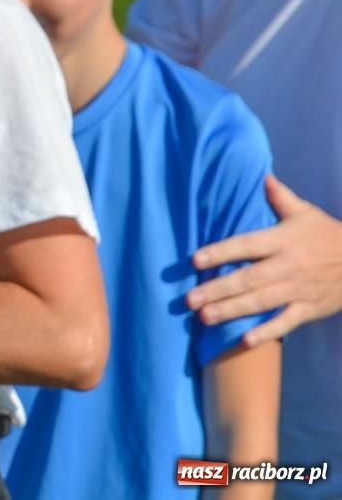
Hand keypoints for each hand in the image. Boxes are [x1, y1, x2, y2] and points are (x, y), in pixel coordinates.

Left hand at [188, 175, 341, 345]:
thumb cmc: (327, 235)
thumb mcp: (306, 212)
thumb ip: (280, 197)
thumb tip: (262, 176)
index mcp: (283, 240)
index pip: (247, 245)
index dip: (221, 252)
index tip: (195, 260)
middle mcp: (289, 265)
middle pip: (249, 278)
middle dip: (218, 289)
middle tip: (189, 298)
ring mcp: (299, 289)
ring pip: (262, 302)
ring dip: (233, 310)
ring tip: (205, 316)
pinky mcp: (310, 308)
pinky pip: (287, 322)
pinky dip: (268, 332)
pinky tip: (246, 341)